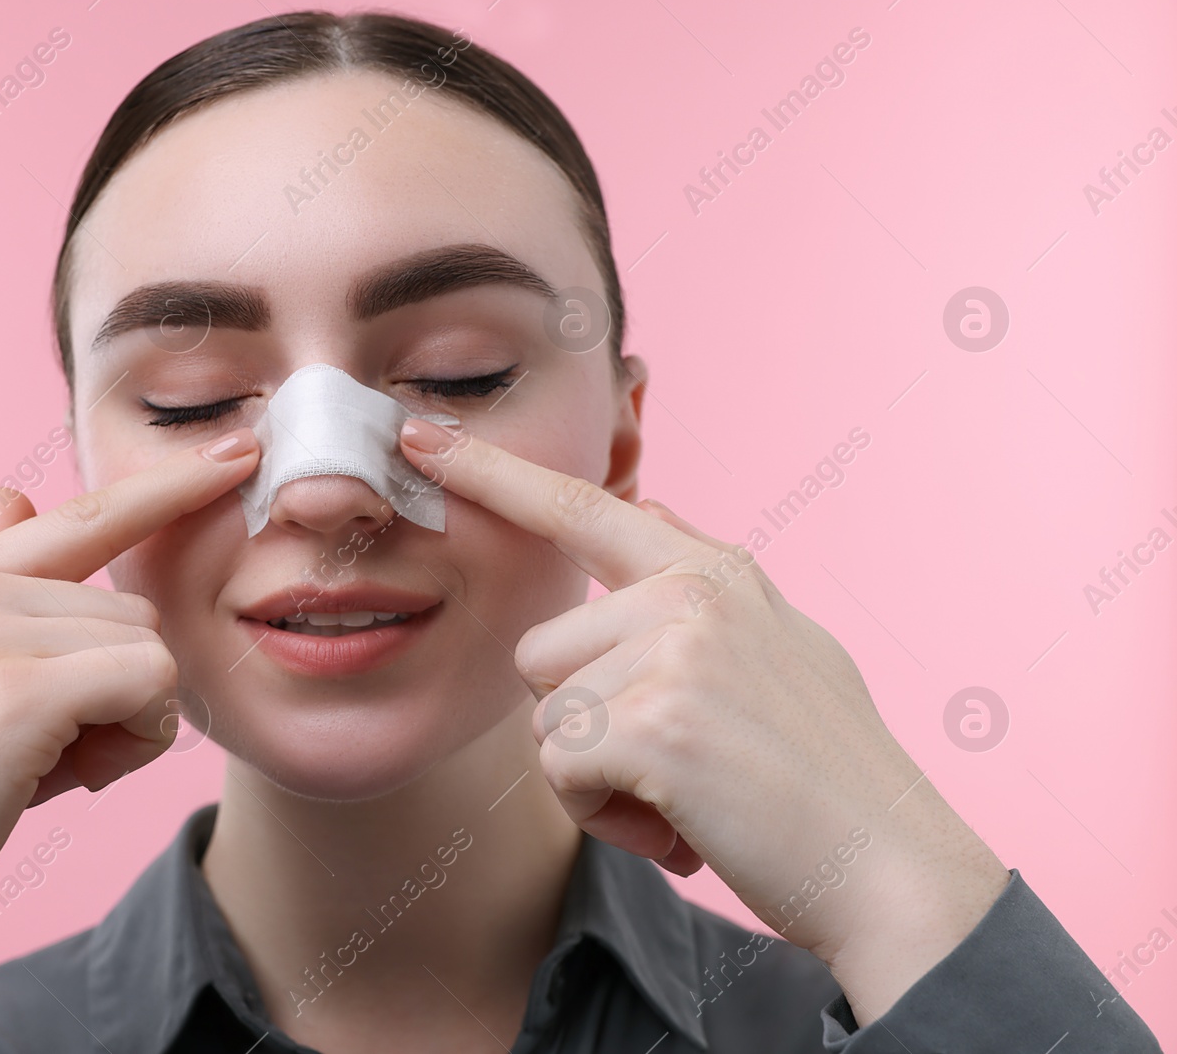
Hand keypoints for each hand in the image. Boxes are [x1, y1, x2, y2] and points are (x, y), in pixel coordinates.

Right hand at [0, 429, 259, 1000]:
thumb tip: (11, 496)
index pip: (85, 514)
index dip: (171, 484)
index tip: (241, 449)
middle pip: (135, 611)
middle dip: (118, 693)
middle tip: (46, 757)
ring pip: (149, 650)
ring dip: (125, 725)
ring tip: (39, 772)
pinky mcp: (14, 691)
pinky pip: (153, 686)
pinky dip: (136, 742)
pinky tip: (73, 781)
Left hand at [400, 419, 1008, 1023]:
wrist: (893, 869)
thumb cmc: (828, 773)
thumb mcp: (780, 642)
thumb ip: (701, 580)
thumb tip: (649, 505)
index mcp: (713, 572)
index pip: (582, 507)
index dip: (492, 473)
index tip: (414, 437)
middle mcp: (689, 594)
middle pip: (542, 654)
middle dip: (587, 725)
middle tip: (677, 765)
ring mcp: (672, 652)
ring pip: (546, 719)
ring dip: (597, 777)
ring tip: (687, 795)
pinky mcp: (653, 722)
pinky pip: (561, 771)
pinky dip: (606, 816)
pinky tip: (680, 824)